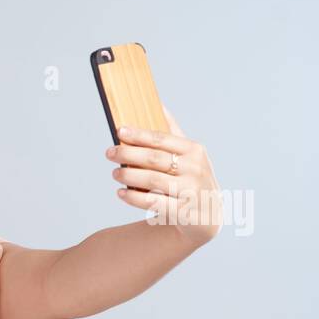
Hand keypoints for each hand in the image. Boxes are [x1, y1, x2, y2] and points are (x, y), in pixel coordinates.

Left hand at [107, 104, 220, 246]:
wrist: (209, 215)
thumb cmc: (192, 178)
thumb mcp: (190, 155)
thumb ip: (173, 132)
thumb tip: (158, 103)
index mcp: (194, 151)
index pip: (162, 139)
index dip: (139, 135)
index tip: (120, 131)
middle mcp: (194, 169)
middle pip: (154, 159)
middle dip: (128, 154)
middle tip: (109, 153)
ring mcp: (189, 191)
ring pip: (152, 180)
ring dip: (128, 176)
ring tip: (114, 173)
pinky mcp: (182, 212)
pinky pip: (153, 203)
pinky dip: (134, 198)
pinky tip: (121, 193)